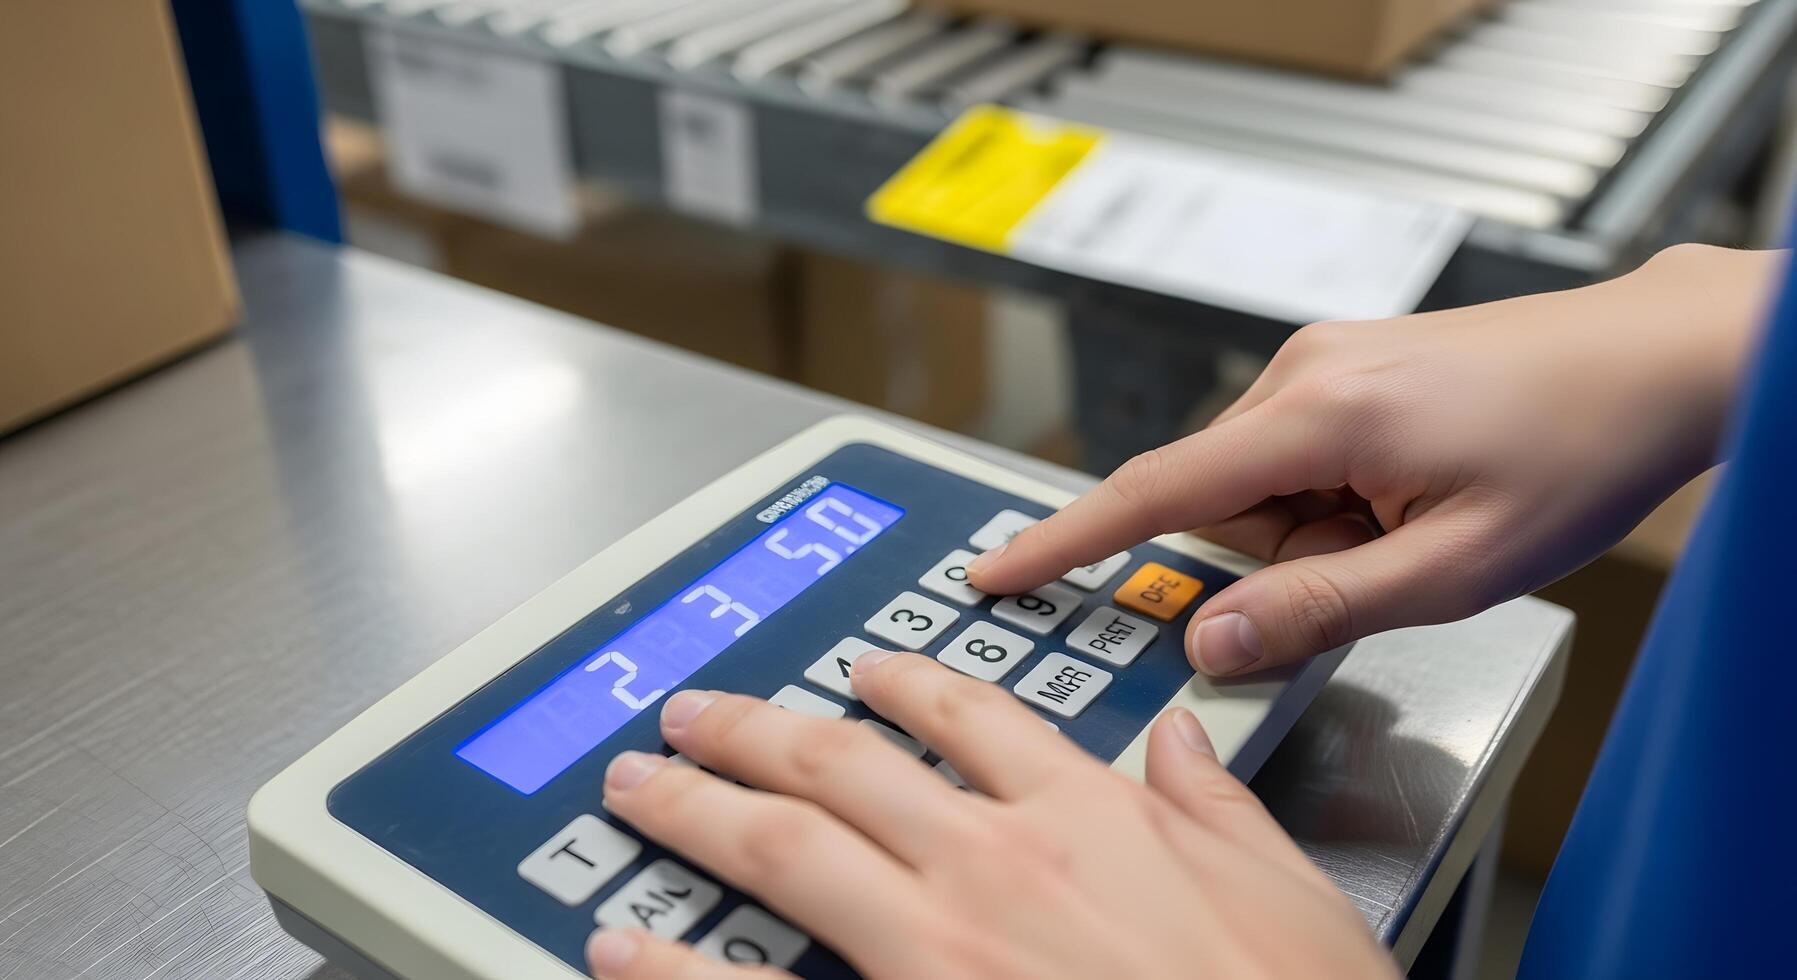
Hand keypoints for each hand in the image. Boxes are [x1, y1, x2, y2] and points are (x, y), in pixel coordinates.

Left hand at [587, 653, 1394, 978]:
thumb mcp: (1292, 895)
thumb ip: (1218, 806)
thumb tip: (1180, 743)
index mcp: (1091, 819)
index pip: (976, 718)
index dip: (907, 684)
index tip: (866, 671)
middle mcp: (997, 864)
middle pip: (844, 764)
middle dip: (754, 729)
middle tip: (691, 713)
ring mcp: (937, 948)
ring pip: (786, 846)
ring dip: (696, 806)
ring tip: (639, 784)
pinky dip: (677, 967)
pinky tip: (622, 948)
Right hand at [969, 244, 1783, 675]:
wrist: (1658, 360)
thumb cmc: (1574, 452)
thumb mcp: (1450, 569)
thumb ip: (1316, 609)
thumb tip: (1204, 642)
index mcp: (1316, 414)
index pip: (1154, 491)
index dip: (1064, 541)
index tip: (995, 571)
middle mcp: (1301, 371)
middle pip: (1219, 502)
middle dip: (1278, 558)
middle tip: (1386, 567)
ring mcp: (1323, 361)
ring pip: (1261, 485)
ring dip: (1316, 531)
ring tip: (1421, 524)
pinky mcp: (1345, 366)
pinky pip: (1296, 456)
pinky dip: (1333, 499)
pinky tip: (1413, 496)